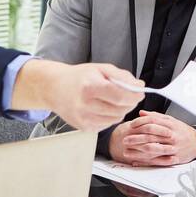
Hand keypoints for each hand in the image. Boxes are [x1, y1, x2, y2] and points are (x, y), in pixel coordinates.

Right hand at [12, 60, 142, 131]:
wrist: (55, 88)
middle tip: (128, 94)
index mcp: (90, 87)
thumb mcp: (101, 69)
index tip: (140, 92)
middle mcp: (85, 105)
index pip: (120, 96)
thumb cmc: (79, 77)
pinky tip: (102, 107)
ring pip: (116, 118)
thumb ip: (123, 77)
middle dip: (130, 102)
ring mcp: (84, 119)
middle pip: (120, 109)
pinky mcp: (84, 128)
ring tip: (112, 99)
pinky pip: (107, 124)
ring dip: (121, 109)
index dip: (135, 95)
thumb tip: (140, 86)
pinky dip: (111, 116)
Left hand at [108, 110, 195, 165]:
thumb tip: (142, 113)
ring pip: (153, 149)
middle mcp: (171, 136)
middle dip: (136, 138)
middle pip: (151, 136)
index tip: (131, 126)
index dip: (140, 123)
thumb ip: (156, 116)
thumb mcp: (171, 120)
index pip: (153, 122)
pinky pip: (158, 161)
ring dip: (138, 151)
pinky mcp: (173, 158)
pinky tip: (136, 161)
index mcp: (170, 125)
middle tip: (125, 140)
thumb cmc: (182, 131)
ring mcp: (172, 148)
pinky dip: (146, 162)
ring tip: (127, 152)